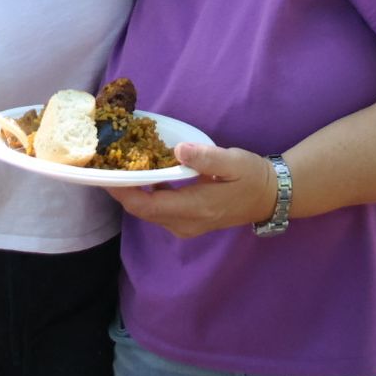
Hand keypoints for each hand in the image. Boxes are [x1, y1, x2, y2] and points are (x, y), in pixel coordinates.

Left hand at [105, 143, 275, 238]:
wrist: (270, 196)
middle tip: (106, 162)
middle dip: (121, 188)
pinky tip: (143, 172)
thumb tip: (178, 150)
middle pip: (141, 210)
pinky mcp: (187, 221)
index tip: (105, 172)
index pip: (146, 206)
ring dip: (132, 190)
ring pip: (148, 210)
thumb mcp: (234, 161)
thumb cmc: (252, 177)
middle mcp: (186, 223)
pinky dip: (146, 192)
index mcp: (195, 208)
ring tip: (118, 164)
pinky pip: (158, 209)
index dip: (121, 191)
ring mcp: (186, 225)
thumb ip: (206, 157)